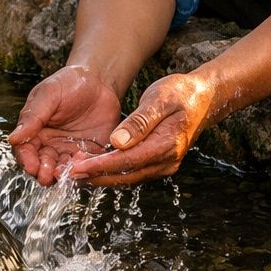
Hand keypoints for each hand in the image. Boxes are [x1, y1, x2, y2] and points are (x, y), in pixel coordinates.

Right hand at [8, 65, 121, 184]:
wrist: (98, 80)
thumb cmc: (68, 83)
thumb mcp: (48, 95)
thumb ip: (32, 117)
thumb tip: (13, 138)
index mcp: (35, 131)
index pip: (25, 151)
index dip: (27, 160)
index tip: (31, 166)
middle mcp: (51, 144)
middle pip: (42, 166)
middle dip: (43, 173)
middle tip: (47, 175)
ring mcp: (70, 150)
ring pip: (63, 170)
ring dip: (62, 175)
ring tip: (65, 172)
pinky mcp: (90, 152)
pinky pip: (86, 166)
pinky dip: (84, 168)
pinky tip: (84, 163)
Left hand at [66, 72, 216, 186]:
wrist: (203, 97)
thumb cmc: (181, 93)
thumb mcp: (160, 99)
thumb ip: (140, 122)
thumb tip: (117, 142)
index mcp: (166, 144)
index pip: (127, 161)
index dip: (100, 166)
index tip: (76, 167)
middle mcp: (166, 161)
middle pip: (125, 176)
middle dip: (95, 176)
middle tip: (67, 173)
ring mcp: (164, 165)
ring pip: (127, 178)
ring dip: (101, 177)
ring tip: (74, 172)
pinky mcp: (159, 164)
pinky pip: (132, 173)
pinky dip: (111, 172)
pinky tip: (93, 167)